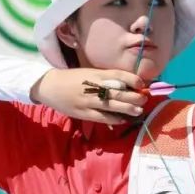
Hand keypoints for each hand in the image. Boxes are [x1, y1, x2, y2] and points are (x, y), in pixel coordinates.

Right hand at [30, 68, 148, 123]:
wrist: (50, 86)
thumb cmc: (73, 79)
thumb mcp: (90, 74)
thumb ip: (107, 78)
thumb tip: (129, 84)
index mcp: (96, 74)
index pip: (119, 75)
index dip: (133, 79)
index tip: (142, 84)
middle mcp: (93, 87)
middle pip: (118, 92)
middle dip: (134, 96)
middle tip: (144, 99)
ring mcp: (88, 101)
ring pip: (112, 105)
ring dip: (128, 108)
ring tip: (139, 111)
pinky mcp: (83, 113)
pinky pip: (102, 117)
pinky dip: (114, 119)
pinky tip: (123, 120)